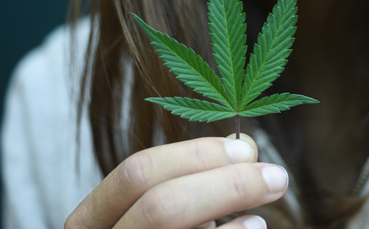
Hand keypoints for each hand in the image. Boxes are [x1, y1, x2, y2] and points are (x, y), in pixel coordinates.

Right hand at [64, 133, 287, 227]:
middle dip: (226, 183)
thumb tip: (243, 148)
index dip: (194, 155)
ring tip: (270, 195)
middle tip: (275, 175)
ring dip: (232, 204)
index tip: (245, 149)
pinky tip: (254, 226)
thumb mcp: (163, 209)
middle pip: (161, 205)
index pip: (137, 173)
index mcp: (92, 219)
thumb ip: (195, 178)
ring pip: (177, 228)